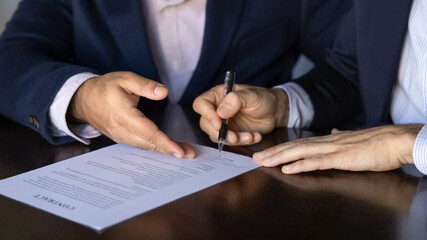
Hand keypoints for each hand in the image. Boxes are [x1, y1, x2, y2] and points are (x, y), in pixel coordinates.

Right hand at [68, 71, 194, 157]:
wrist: (84, 100)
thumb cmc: (105, 88)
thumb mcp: (125, 79)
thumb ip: (145, 85)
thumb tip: (164, 92)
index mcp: (123, 116)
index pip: (148, 132)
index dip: (165, 143)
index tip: (179, 151)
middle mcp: (122, 131)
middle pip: (149, 143)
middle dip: (170, 150)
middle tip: (190, 154)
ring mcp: (121, 137)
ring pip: (146, 147)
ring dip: (165, 150)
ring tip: (184, 152)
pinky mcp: (123, 139)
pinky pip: (141, 145)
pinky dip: (156, 148)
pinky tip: (168, 148)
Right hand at [193, 84, 288, 145]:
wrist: (276, 111)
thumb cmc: (263, 98)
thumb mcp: (251, 96)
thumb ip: (235, 100)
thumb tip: (220, 112)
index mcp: (218, 95)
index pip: (201, 104)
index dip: (206, 114)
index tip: (219, 123)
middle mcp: (217, 109)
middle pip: (205, 123)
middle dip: (220, 133)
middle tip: (234, 137)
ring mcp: (223, 123)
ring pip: (216, 135)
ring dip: (233, 139)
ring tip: (250, 136)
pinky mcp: (231, 133)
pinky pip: (229, 142)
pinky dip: (242, 142)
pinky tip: (255, 136)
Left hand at [253, 124, 422, 173]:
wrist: (393, 141)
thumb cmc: (376, 143)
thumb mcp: (353, 138)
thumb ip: (339, 137)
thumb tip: (331, 132)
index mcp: (327, 139)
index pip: (298, 143)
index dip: (280, 148)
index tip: (265, 152)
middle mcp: (325, 142)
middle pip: (293, 147)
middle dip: (273, 152)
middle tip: (254, 157)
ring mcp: (332, 149)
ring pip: (300, 152)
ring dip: (280, 157)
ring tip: (263, 162)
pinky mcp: (341, 158)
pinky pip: (317, 162)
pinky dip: (300, 165)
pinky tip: (287, 169)